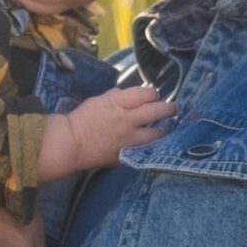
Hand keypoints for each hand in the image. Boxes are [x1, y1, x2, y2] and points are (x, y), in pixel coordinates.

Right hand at [38, 85, 176, 179]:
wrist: (71, 144)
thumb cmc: (82, 118)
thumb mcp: (100, 99)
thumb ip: (117, 97)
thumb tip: (130, 96)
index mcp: (118, 102)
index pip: (145, 94)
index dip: (153, 94)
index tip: (153, 96)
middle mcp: (127, 119)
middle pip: (156, 110)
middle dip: (169, 108)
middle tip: (174, 108)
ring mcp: (129, 138)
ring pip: (157, 132)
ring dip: (165, 128)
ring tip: (169, 126)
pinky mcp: (127, 153)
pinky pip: (146, 148)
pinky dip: (153, 144)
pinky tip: (157, 141)